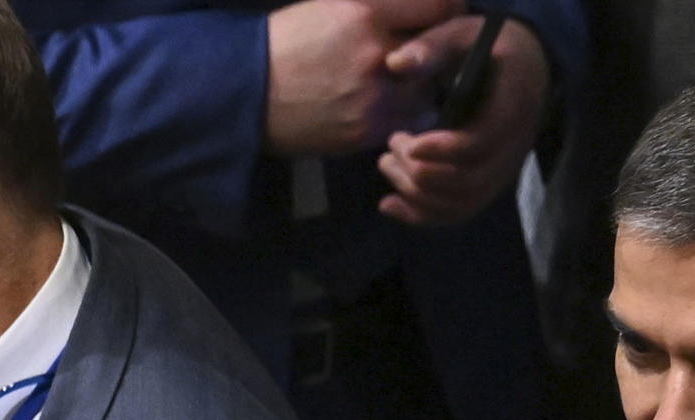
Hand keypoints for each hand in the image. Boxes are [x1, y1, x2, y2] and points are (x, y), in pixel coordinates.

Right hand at [264, 0, 460, 156]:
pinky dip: (403, 112)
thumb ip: (379, 5)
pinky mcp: (369, 131)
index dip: (447, 7)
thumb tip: (417, 5)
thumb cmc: (287, 42)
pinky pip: (408, 120)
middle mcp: (378, 53)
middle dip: (437, 50)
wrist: (247, 94)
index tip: (444, 12)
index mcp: (365, 11)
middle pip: (440, 50)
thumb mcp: (330, 5)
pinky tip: (383, 103)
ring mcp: (376, 97)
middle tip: (429, 50)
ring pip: (428, 89)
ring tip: (401, 80)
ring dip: (422, 84)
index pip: (439, 4)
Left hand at [376, 15, 549, 224]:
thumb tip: (396, 64)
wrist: (526, 68)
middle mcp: (512, 147)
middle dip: (421, 172)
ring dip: (416, 195)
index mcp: (511, 106)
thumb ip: (433, 47)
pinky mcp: (488, 184)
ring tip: (385, 165)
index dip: (443, 149)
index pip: (481, 142)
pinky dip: (422, 216)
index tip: (407, 143)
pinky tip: (389, 205)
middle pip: (467, 180)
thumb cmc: (490, 48)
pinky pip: (458, 212)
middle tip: (391, 144)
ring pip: (460, 203)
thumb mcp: (464, 33)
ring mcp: (502, 171)